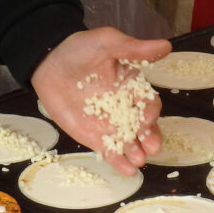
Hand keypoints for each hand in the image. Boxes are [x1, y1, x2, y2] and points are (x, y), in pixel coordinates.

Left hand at [31, 27, 171, 174]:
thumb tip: (165, 46)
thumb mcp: (107, 42)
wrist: (48, 64)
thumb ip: (134, 48)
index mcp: (134, 86)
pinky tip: (126, 170)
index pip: (149, 102)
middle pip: (144, 127)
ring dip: (136, 152)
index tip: (146, 118)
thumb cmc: (80, 49)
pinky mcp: (95, 137)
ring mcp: (111, 124)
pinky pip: (110, 151)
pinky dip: (119, 161)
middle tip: (151, 147)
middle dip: (150, 138)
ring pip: (129, 142)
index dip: (150, 111)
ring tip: (138, 160)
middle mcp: (126, 108)